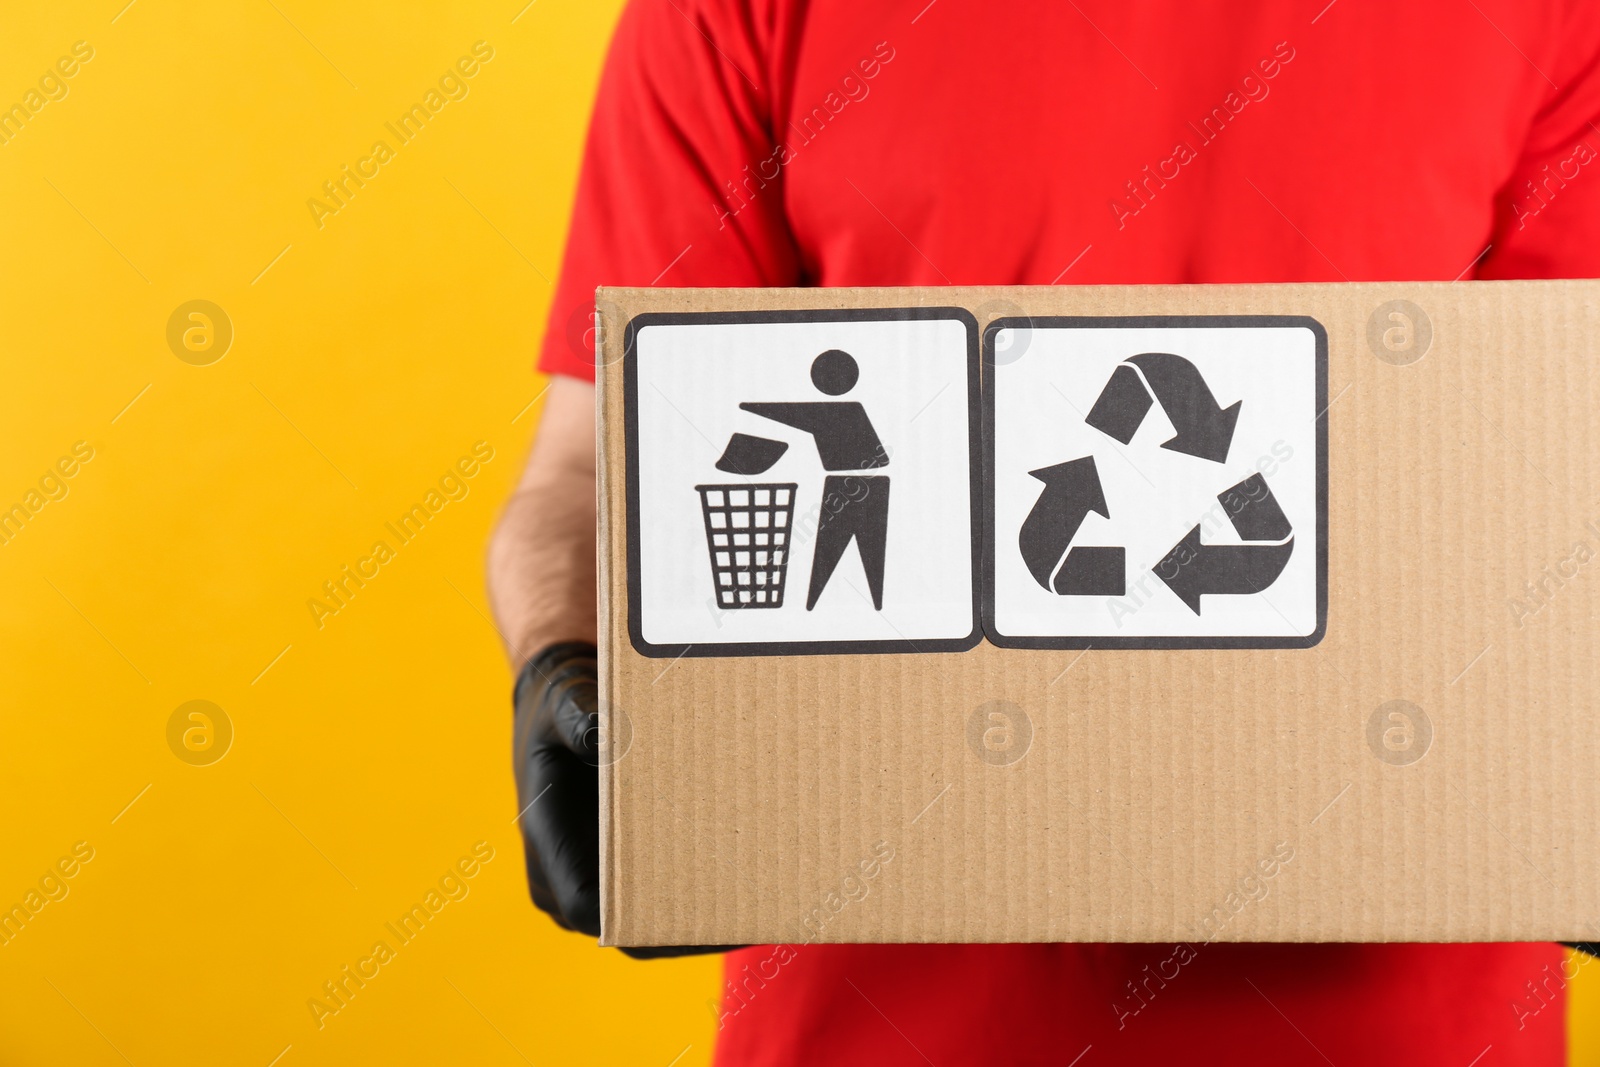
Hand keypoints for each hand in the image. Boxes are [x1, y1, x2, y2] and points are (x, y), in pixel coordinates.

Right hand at [512, 641, 734, 957]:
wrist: (557, 707)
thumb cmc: (559, 705)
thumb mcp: (565, 700)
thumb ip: (579, 716)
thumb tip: (601, 733)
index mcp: (546, 844)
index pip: (587, 908)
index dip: (638, 919)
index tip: (696, 913)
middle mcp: (563, 879)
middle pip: (628, 930)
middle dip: (687, 929)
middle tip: (750, 916)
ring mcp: (592, 883)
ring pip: (647, 925)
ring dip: (699, 921)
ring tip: (762, 906)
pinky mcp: (618, 874)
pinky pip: (657, 901)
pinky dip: (698, 897)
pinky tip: (751, 884)